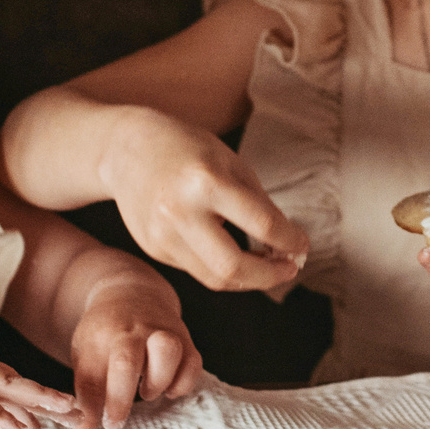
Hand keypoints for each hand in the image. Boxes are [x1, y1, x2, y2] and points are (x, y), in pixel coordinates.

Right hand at [0, 324, 77, 428]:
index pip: (9, 381)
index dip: (35, 395)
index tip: (58, 408)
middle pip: (19, 383)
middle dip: (49, 398)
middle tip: (78, 411)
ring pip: (8, 389)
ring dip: (38, 404)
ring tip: (65, 415)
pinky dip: (3, 416)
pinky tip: (22, 428)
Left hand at [65, 273, 206, 428]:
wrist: (132, 295)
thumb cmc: (105, 336)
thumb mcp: (87, 358)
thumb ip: (86, 399)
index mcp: (104, 334)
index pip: (95, 374)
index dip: (95, 408)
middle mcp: (134, 329)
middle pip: (127, 360)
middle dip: (120, 398)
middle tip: (115, 424)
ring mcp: (163, 331)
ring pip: (168, 351)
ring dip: (157, 382)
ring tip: (145, 393)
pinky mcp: (186, 340)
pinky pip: (193, 364)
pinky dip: (181, 384)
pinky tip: (165, 389)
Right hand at [105, 106, 307, 291]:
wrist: (127, 150)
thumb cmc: (188, 150)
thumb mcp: (230, 164)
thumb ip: (260, 206)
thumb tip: (288, 246)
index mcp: (206, 183)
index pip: (262, 224)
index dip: (290, 240)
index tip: (302, 245)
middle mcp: (179, 213)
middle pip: (233, 268)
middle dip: (270, 276)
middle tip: (288, 268)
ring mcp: (162, 236)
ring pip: (215, 278)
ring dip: (248, 278)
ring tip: (266, 265)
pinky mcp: (153, 250)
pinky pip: (197, 269)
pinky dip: (221, 267)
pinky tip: (232, 253)